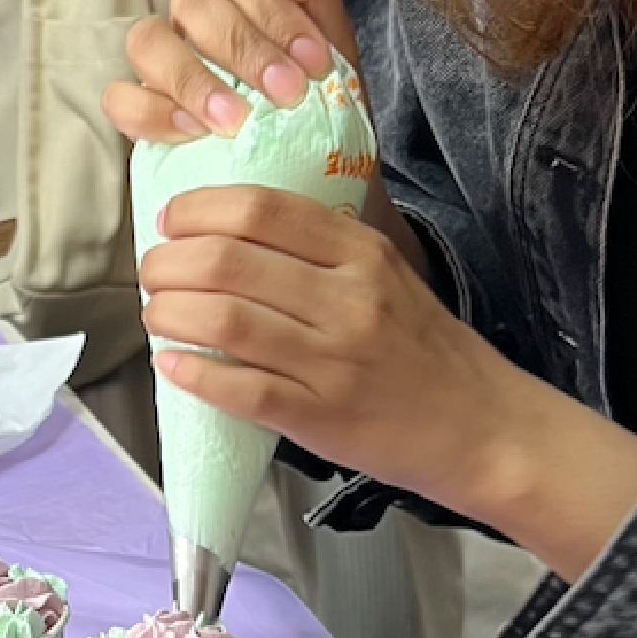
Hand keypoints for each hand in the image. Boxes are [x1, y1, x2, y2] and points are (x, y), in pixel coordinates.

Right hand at [106, 0, 352, 143]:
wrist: (325, 177)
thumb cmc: (325, 105)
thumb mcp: (335, 43)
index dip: (275, 12)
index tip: (314, 61)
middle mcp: (198, 20)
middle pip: (193, 0)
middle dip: (245, 47)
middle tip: (286, 93)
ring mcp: (164, 64)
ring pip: (148, 40)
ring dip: (194, 78)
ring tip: (235, 119)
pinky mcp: (142, 111)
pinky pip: (122, 97)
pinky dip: (154, 113)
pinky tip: (195, 134)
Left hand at [144, 186, 636, 578]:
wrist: (482, 428)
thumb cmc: (429, 353)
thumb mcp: (391, 277)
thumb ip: (326, 251)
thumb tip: (237, 231)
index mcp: (362, 254)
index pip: (261, 209)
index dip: (198, 209)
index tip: (172, 221)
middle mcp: (347, 300)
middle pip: (228, 260)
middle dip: (168, 262)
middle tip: (153, 272)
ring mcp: (333, 361)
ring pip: (223, 320)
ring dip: (169, 313)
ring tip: (157, 314)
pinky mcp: (320, 417)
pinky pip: (239, 389)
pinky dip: (193, 373)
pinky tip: (175, 365)